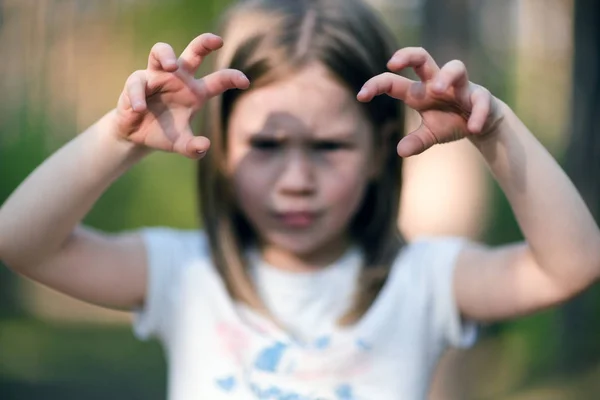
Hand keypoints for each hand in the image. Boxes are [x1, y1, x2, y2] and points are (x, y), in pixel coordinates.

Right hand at [114, 33, 249, 158]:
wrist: (137, 136)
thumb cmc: (164, 133)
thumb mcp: (181, 144)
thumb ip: (193, 147)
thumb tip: (203, 146)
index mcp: (196, 91)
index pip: (219, 80)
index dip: (232, 77)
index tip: (245, 81)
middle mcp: (179, 78)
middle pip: (193, 52)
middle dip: (204, 43)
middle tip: (216, 41)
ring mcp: (156, 77)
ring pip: (160, 53)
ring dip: (166, 56)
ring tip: (171, 66)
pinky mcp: (137, 82)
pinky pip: (137, 84)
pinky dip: (138, 96)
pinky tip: (140, 109)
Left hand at [358, 47, 503, 156]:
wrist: (482, 123)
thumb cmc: (450, 122)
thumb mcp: (431, 134)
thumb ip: (417, 141)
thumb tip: (400, 151)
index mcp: (419, 92)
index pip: (393, 82)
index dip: (376, 85)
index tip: (361, 95)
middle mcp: (437, 84)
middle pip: (422, 57)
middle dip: (407, 55)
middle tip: (392, 62)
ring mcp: (460, 87)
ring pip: (455, 67)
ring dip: (446, 76)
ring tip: (437, 89)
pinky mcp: (481, 96)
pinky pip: (480, 100)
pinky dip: (477, 113)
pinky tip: (472, 128)